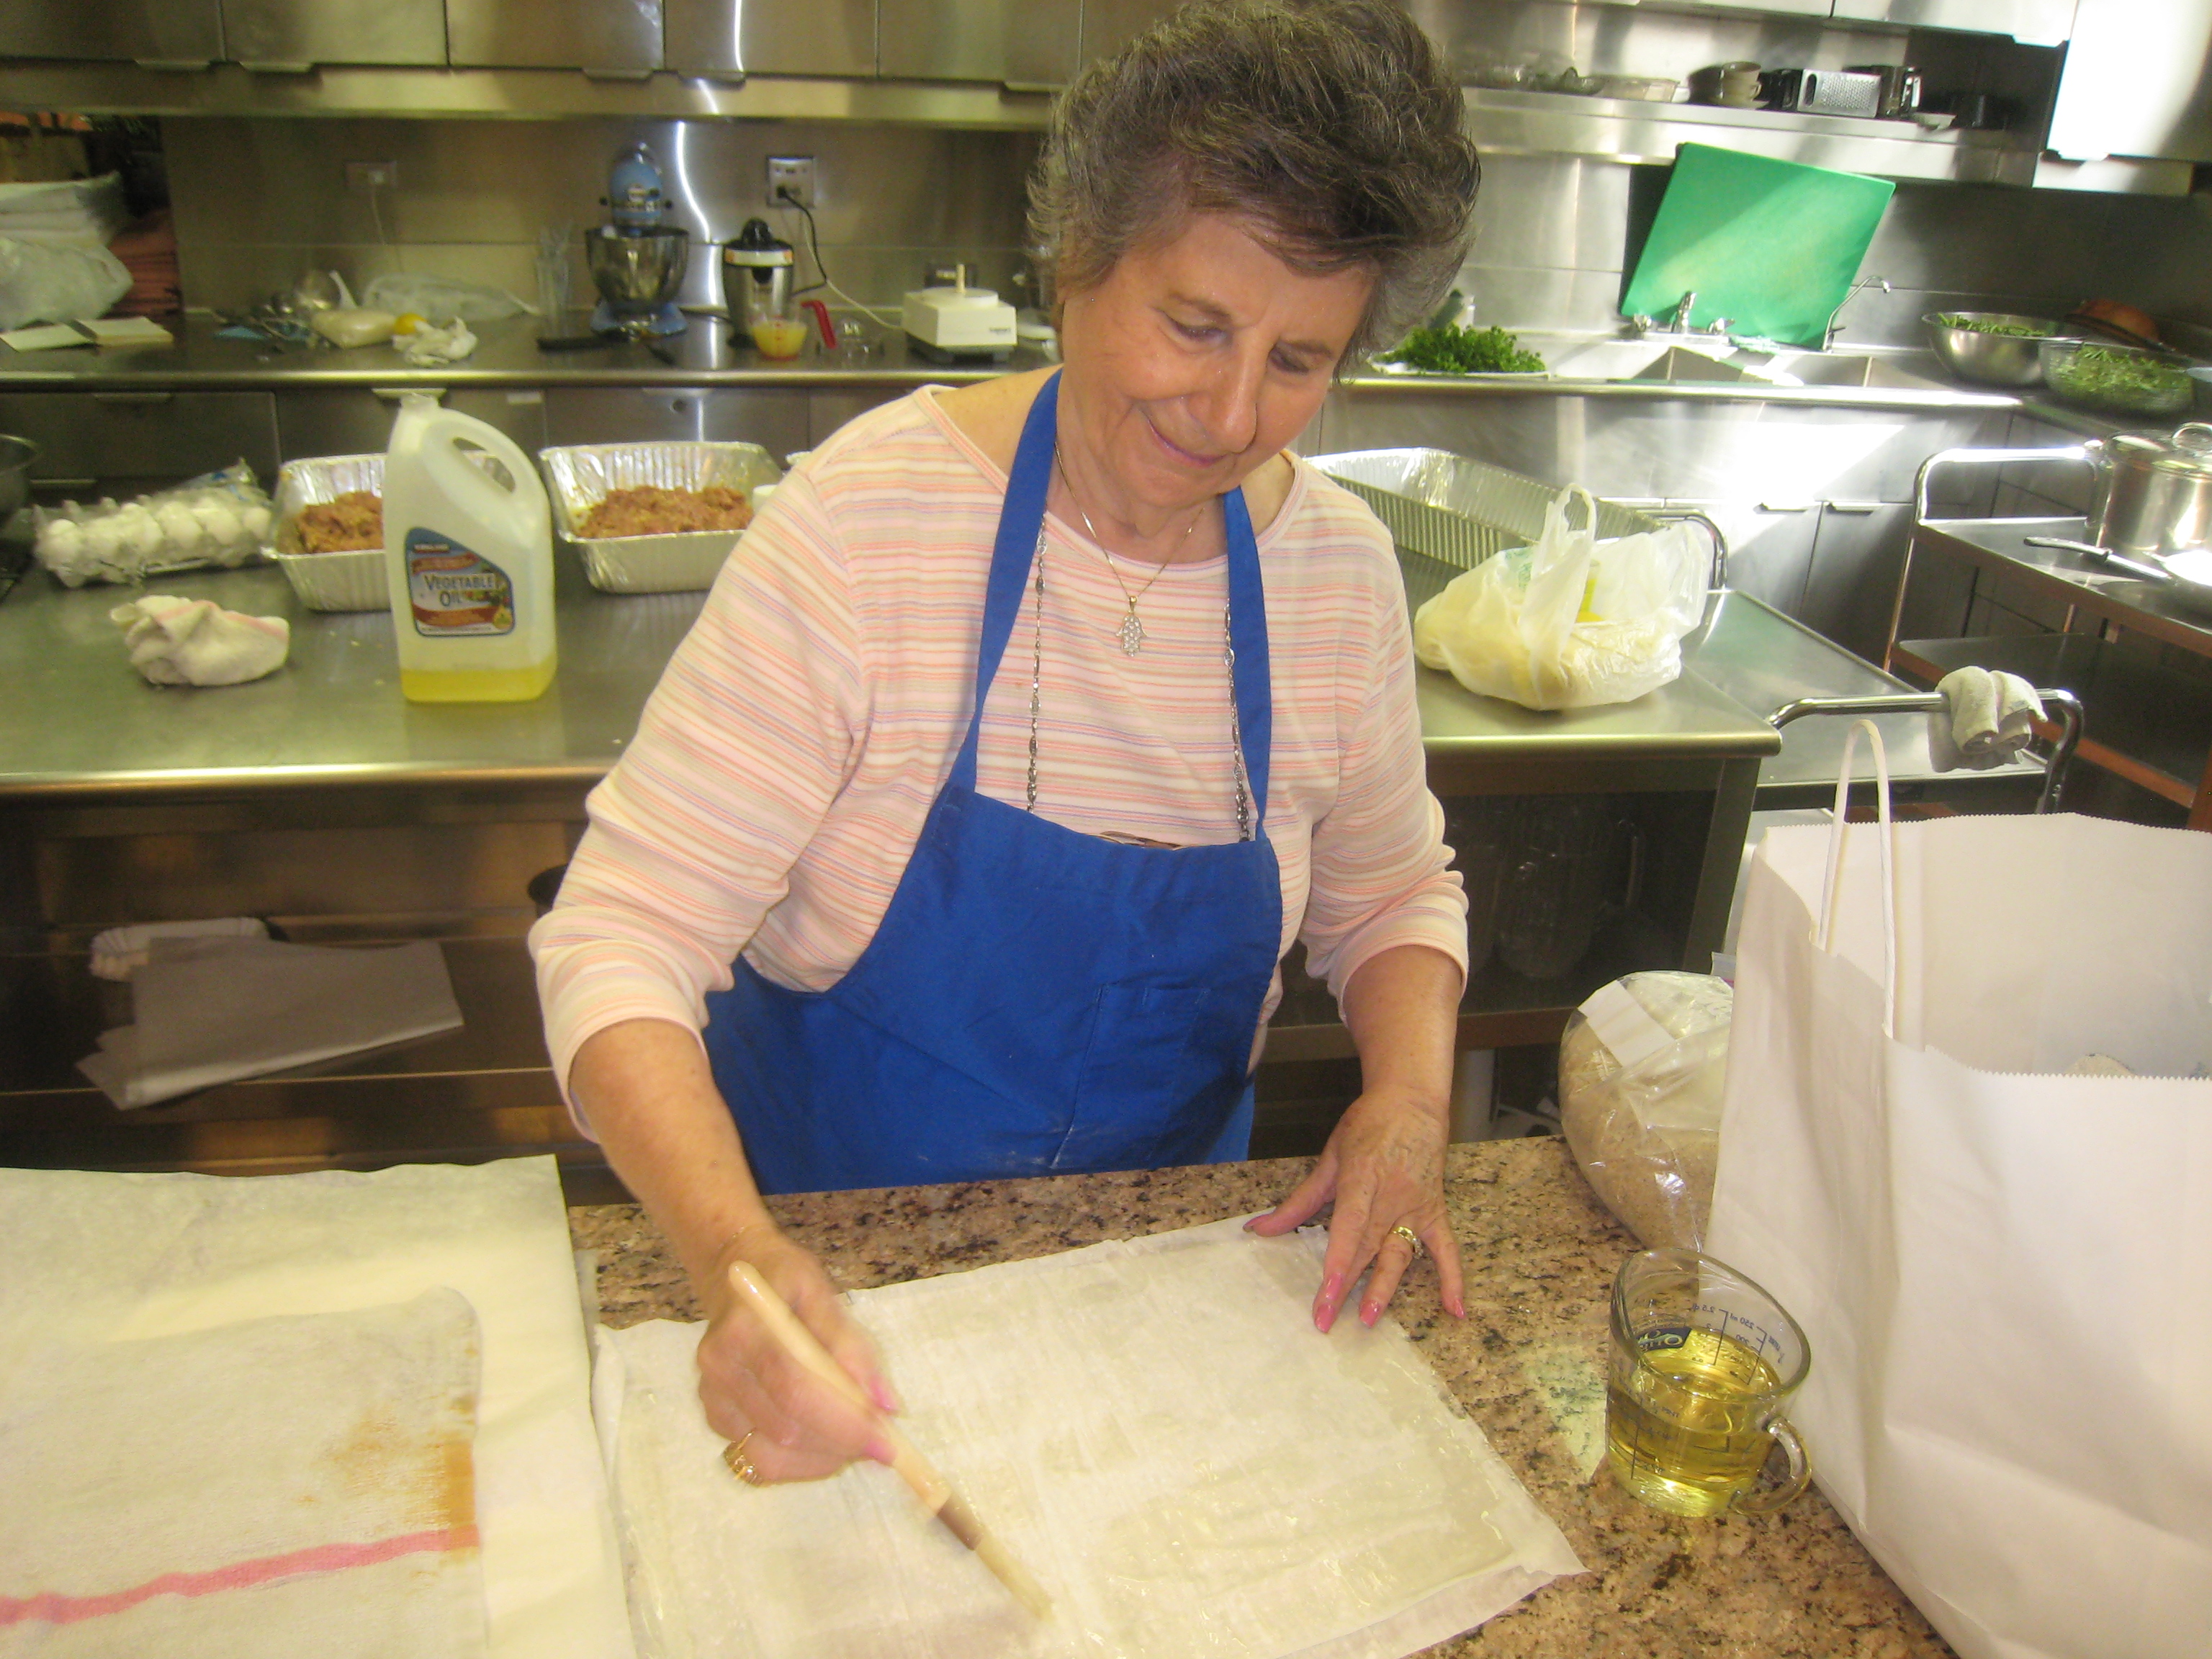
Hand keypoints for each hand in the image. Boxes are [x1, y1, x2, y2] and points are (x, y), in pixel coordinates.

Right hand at [694, 1222, 900, 1482]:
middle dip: (840, 1445)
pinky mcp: (715, 1419)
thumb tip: (885, 1405)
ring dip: (822, 1459)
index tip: (886, 1442)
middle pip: (785, 1431)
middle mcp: (719, 1368)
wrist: (732, 1274)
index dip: (843, 1423)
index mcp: (745, 1329)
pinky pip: (759, 1461)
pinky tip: (822, 1438)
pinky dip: (800, 1461)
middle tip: (878, 1441)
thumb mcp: (823, 1293)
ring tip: (851, 1439)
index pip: (795, 1390)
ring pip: (770, 1458)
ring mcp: (711, 1398)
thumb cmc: (783, 1279)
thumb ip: (853, 1348)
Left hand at [1246, 1083, 1464, 1331]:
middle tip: (1327, 1320)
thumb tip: (1259, 1228)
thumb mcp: (1329, 1158)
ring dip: (1385, 1288)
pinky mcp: (1435, 1210)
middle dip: (1346, 1286)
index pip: (1349, 1227)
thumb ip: (1298, 1201)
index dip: (1338, 1261)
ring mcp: (1416, 1206)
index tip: (1325, 1292)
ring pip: (1400, 1253)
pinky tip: (1456, 1310)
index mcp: (1361, 1178)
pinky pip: (1446, 1249)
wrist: (1413, 1102)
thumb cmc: (1367, 1126)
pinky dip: (1453, 1278)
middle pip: (1367, 1248)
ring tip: (1368, 1318)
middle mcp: (1391, 1196)